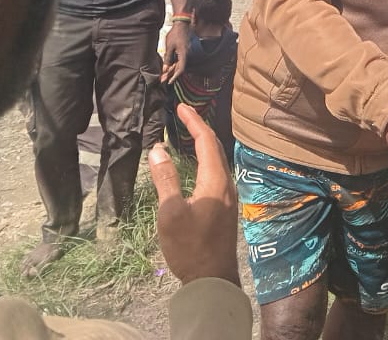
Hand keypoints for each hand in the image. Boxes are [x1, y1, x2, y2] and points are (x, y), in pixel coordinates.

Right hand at [147, 106, 239, 285]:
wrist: (212, 280)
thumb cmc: (189, 247)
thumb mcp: (171, 212)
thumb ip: (165, 179)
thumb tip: (158, 148)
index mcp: (215, 181)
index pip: (206, 141)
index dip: (193, 121)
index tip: (181, 107)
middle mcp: (227, 184)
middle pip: (215, 148)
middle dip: (199, 128)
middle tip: (184, 114)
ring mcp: (229, 197)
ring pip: (217, 161)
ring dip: (204, 144)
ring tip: (188, 133)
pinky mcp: (226, 207)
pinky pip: (217, 172)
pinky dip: (206, 159)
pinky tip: (197, 164)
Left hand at [161, 21, 190, 82]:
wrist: (181, 25)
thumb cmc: (175, 34)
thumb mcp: (169, 46)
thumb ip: (167, 58)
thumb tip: (165, 69)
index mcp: (184, 54)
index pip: (181, 69)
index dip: (175, 77)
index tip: (169, 82)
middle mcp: (186, 55)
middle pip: (179, 68)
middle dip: (170, 75)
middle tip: (162, 80)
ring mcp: (185, 53)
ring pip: (178, 65)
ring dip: (171, 70)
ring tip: (163, 75)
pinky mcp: (183, 51)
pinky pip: (178, 60)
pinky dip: (173, 65)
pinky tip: (167, 68)